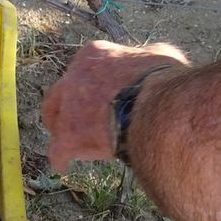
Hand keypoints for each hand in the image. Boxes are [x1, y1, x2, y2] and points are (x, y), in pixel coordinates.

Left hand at [42, 40, 188, 172]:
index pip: (84, 70)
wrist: (157, 107)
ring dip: (61, 131)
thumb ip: (145, 59)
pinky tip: (64, 165)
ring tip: (70, 143)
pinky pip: (57, 150)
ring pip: (56, 121)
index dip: (89, 85)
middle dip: (64, 107)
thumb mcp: (159, 56)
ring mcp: (68, 108)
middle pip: (60, 94)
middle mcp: (73, 77)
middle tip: (72, 120)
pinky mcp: (68, 136)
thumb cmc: (164, 81)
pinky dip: (61, 157)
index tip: (97, 97)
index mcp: (94, 55)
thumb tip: (149, 63)